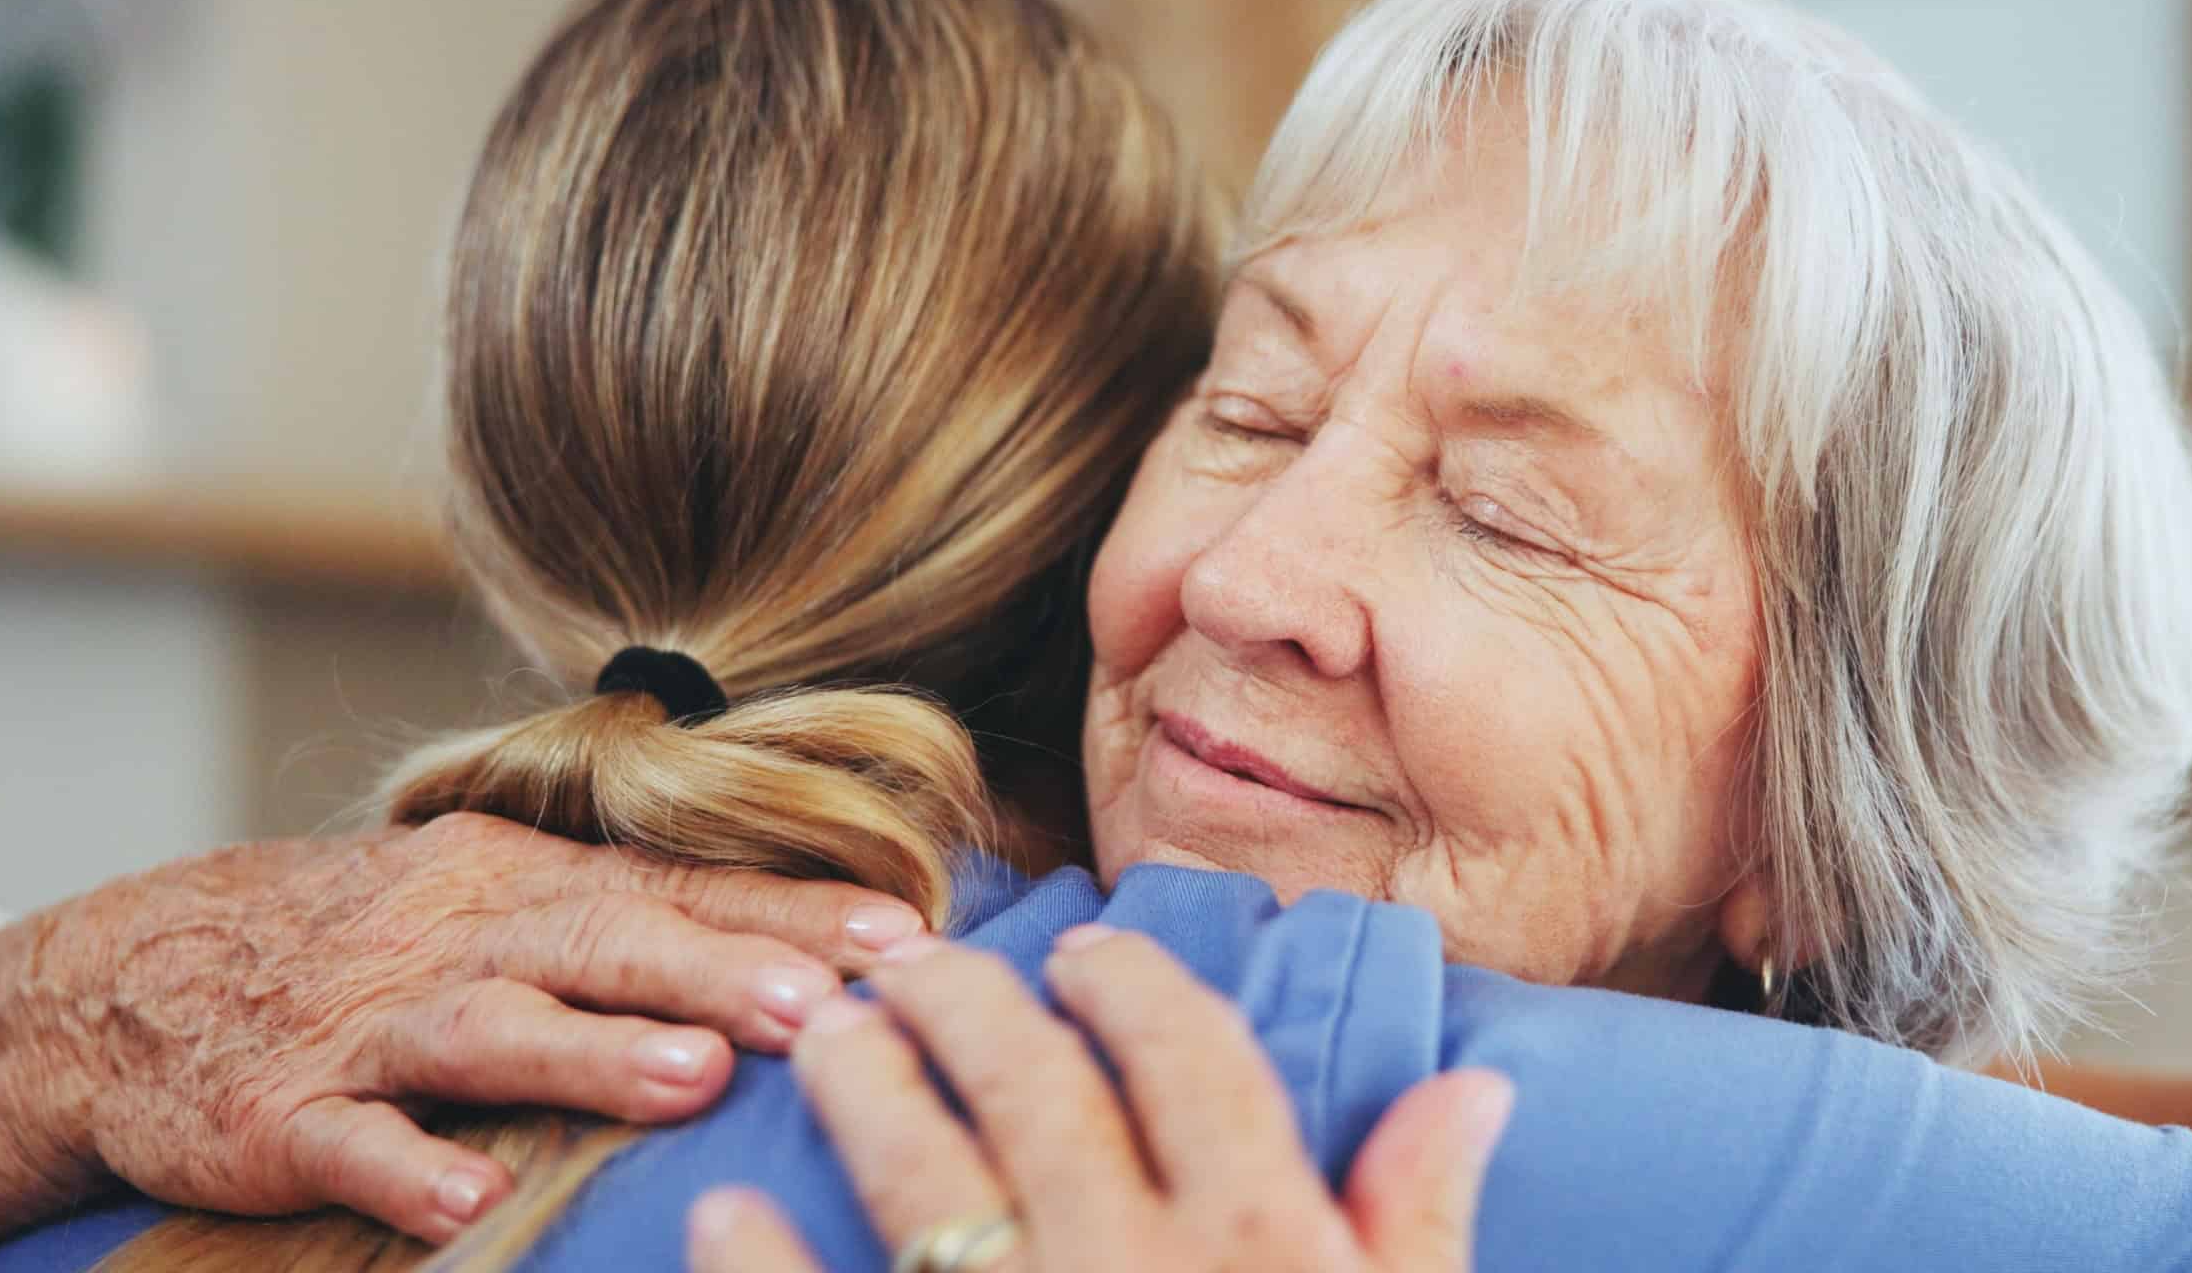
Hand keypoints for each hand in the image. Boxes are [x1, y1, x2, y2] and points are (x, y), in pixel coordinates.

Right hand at [0, 812, 924, 1251]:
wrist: (134, 975)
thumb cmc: (375, 942)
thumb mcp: (498, 899)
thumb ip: (634, 920)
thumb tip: (811, 949)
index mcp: (525, 884)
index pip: (679, 891)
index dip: (792, 915)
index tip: (907, 942)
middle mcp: (460, 938)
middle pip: (603, 944)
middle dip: (722, 974)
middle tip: (828, 1010)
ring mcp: (367, 1024)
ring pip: (489, 1030)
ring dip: (592, 1054)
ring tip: (693, 1082)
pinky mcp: (279, 1113)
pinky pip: (347, 1141)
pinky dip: (406, 1167)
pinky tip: (468, 1202)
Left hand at [746, 926, 1510, 1272]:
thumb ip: (1421, 1220)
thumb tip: (1469, 1084)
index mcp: (1261, 1244)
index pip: (1191, 1059)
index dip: (1135, 985)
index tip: (1088, 951)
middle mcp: (1133, 1266)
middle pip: (1036, 1086)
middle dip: (969, 1003)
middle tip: (913, 962)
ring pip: (921, 1173)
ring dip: (865, 1086)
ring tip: (828, 1035)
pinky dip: (759, 1265)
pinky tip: (722, 1212)